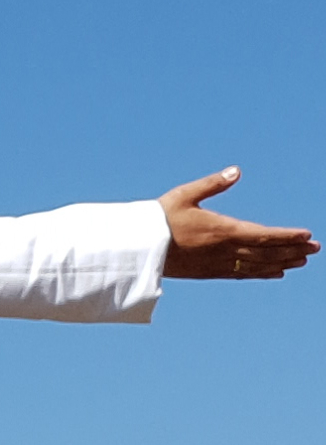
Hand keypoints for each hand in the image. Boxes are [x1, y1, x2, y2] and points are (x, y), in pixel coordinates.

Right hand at [159, 168, 316, 279]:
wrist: (137, 249)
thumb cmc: (159, 218)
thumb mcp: (185, 195)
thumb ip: (213, 183)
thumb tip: (237, 170)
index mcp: (222, 230)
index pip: (264, 235)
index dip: (288, 236)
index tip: (308, 235)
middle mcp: (224, 250)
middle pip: (267, 253)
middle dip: (293, 250)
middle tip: (315, 250)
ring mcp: (217, 264)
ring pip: (258, 266)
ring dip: (282, 263)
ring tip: (301, 261)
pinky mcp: (209, 272)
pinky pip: (242, 274)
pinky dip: (261, 273)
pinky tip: (274, 273)